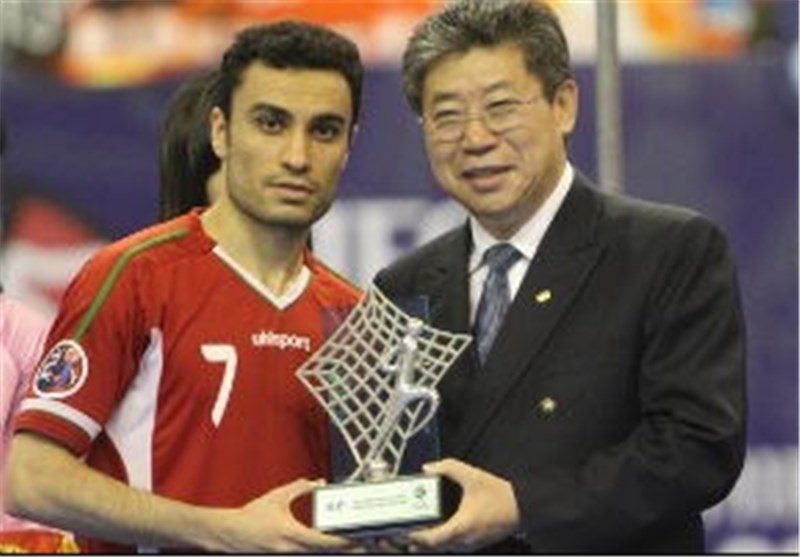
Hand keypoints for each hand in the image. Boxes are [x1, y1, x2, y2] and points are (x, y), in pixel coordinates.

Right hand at [218, 478, 357, 552]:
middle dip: (345, 548)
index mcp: (291, 534)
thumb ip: (300, 488)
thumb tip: (317, 482)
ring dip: (333, 549)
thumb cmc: (250, 517)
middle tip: (364, 543)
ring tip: (351, 544)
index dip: (344, 542)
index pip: (325, 541)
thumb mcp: (277, 497)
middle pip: (326, 552)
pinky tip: (330, 545)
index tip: (359, 540)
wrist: (228, 534)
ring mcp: (287, 555)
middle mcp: (291, 549)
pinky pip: (307, 554)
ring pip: (317, 555)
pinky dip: (320, 549)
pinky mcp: (284, 556)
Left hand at [407, 459, 519, 552]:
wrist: (523, 506)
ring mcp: (470, 545)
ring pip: (443, 548)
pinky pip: (452, 546)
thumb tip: (428, 468)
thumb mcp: (472, 476)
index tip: (402, 529)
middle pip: (433, 548)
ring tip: (414, 530)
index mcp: (461, 528)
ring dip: (428, 542)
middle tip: (402, 530)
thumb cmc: (499, 495)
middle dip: (417, 541)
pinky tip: (435, 529)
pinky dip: (440, 540)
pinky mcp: (475, 544)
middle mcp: (464, 542)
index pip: (430, 540)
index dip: (413, 537)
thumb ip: (447, 468)